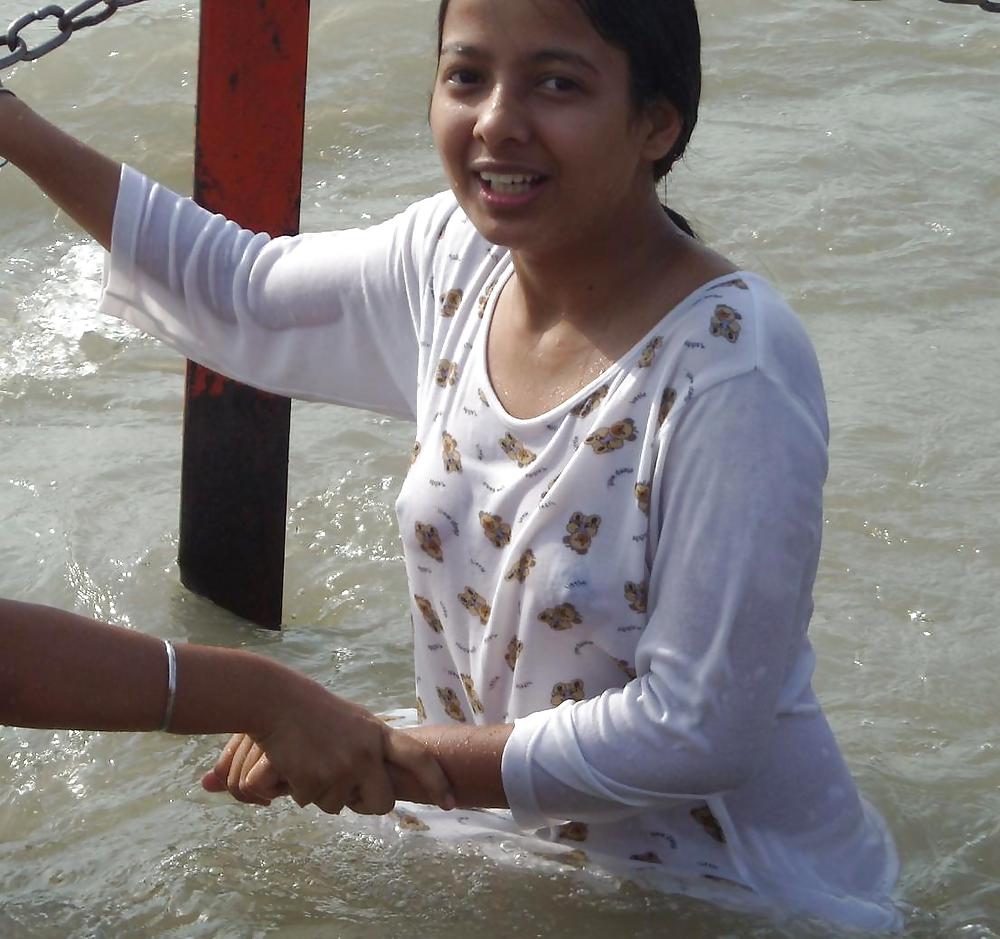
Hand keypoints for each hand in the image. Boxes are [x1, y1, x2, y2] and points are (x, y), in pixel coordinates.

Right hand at [200, 679, 454, 814]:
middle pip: (383, 802)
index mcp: (378, 733)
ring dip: (326, 793)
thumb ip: (372, 745)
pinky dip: (302, 791)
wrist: (277, 702)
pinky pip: (313, 802)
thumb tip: (382, 780)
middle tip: (350, 790)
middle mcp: (366, 753)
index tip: (450, 803)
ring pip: (340, 805)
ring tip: (312, 761)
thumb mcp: (355, 720)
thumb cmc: (314, 709)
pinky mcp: (315, 782)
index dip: (436, 782)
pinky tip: (296, 765)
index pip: (418, 758)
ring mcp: (341, 769)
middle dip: (367, 803)